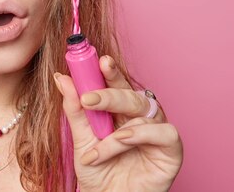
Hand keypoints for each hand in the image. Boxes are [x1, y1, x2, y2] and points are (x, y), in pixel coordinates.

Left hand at [54, 56, 182, 191]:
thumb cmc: (98, 172)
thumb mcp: (81, 140)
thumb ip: (74, 109)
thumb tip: (61, 78)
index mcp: (121, 110)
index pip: (116, 84)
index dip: (110, 71)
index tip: (98, 60)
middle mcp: (140, 117)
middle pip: (131, 94)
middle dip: (110, 93)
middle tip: (88, 99)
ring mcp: (157, 131)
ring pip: (143, 112)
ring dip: (116, 130)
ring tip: (97, 148)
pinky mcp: (171, 149)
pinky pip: (163, 131)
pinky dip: (140, 135)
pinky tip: (122, 141)